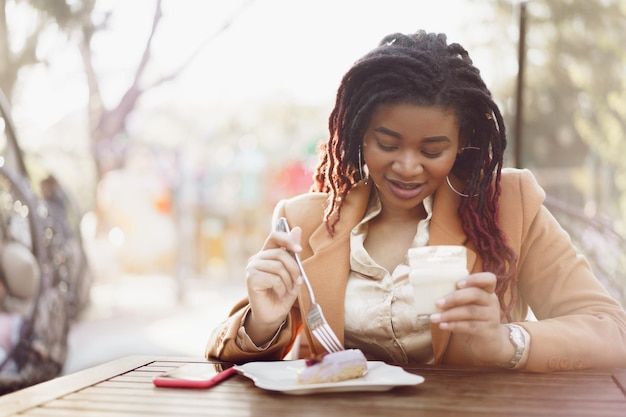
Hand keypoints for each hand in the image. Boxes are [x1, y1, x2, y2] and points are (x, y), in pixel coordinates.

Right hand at [244, 225, 302, 344]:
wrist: (273, 315)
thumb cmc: (283, 293)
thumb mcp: (292, 271)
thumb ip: (293, 251)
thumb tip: (297, 228)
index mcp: (267, 253)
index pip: (275, 236)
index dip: (287, 239)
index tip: (299, 250)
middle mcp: (257, 258)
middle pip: (281, 254)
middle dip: (294, 269)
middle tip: (298, 282)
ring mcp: (252, 267)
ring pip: (279, 266)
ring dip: (289, 281)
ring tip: (288, 290)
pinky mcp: (251, 278)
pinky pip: (274, 278)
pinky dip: (282, 288)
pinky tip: (280, 294)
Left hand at [429, 272, 514, 364]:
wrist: (488, 343)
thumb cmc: (473, 319)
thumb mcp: (467, 306)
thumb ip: (457, 297)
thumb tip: (431, 292)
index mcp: (487, 291)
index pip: (489, 279)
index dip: (474, 279)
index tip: (458, 284)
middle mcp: (492, 302)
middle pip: (476, 294)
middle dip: (454, 298)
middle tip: (437, 303)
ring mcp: (492, 317)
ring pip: (471, 311)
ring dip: (450, 314)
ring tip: (434, 318)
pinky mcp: (489, 331)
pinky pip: (471, 326)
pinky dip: (454, 325)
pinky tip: (443, 326)